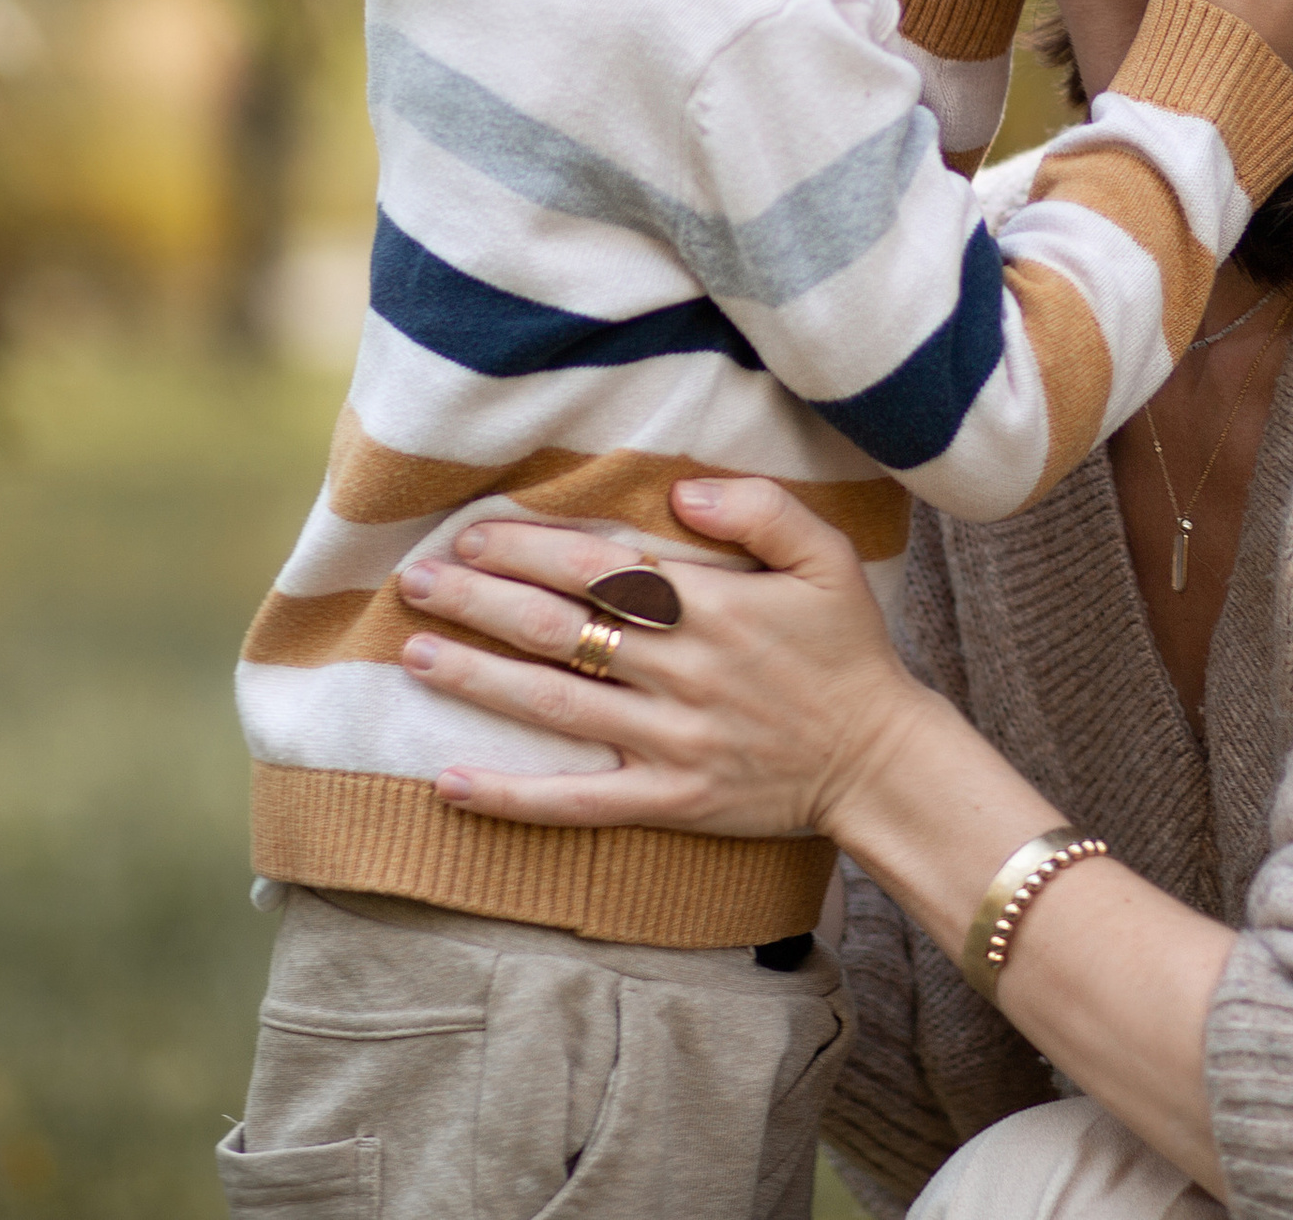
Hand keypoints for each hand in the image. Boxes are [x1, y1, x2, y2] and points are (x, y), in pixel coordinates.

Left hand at [393, 486, 939, 840]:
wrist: (879, 758)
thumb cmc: (847, 648)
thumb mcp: (827, 556)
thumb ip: (761, 509)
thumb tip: (681, 490)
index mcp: (715, 607)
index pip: (601, 570)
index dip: (530, 550)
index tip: (471, 535)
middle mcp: (683, 672)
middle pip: (561, 629)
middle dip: (482, 601)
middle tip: (416, 582)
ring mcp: (672, 742)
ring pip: (555, 706)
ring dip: (478, 677)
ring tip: (413, 654)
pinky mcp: (670, 802)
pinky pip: (577, 803)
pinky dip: (511, 796)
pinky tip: (450, 783)